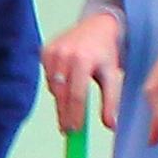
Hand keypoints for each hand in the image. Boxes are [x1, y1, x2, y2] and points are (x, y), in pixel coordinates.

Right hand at [43, 7, 124, 136]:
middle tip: (68, 130)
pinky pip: (47, 77)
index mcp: (83, 60)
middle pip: (61, 94)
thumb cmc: (105, 53)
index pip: (76, 95)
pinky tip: (66, 83)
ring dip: (61, 99)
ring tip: (72, 104)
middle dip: (64, 114)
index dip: (74, 115)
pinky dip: (56, 84)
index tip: (74, 130)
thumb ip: (111, 102)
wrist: (97, 26)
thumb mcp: (112, 76)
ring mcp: (52, 51)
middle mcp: (65, 54)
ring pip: (53, 87)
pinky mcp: (45, 50)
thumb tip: (110, 125)